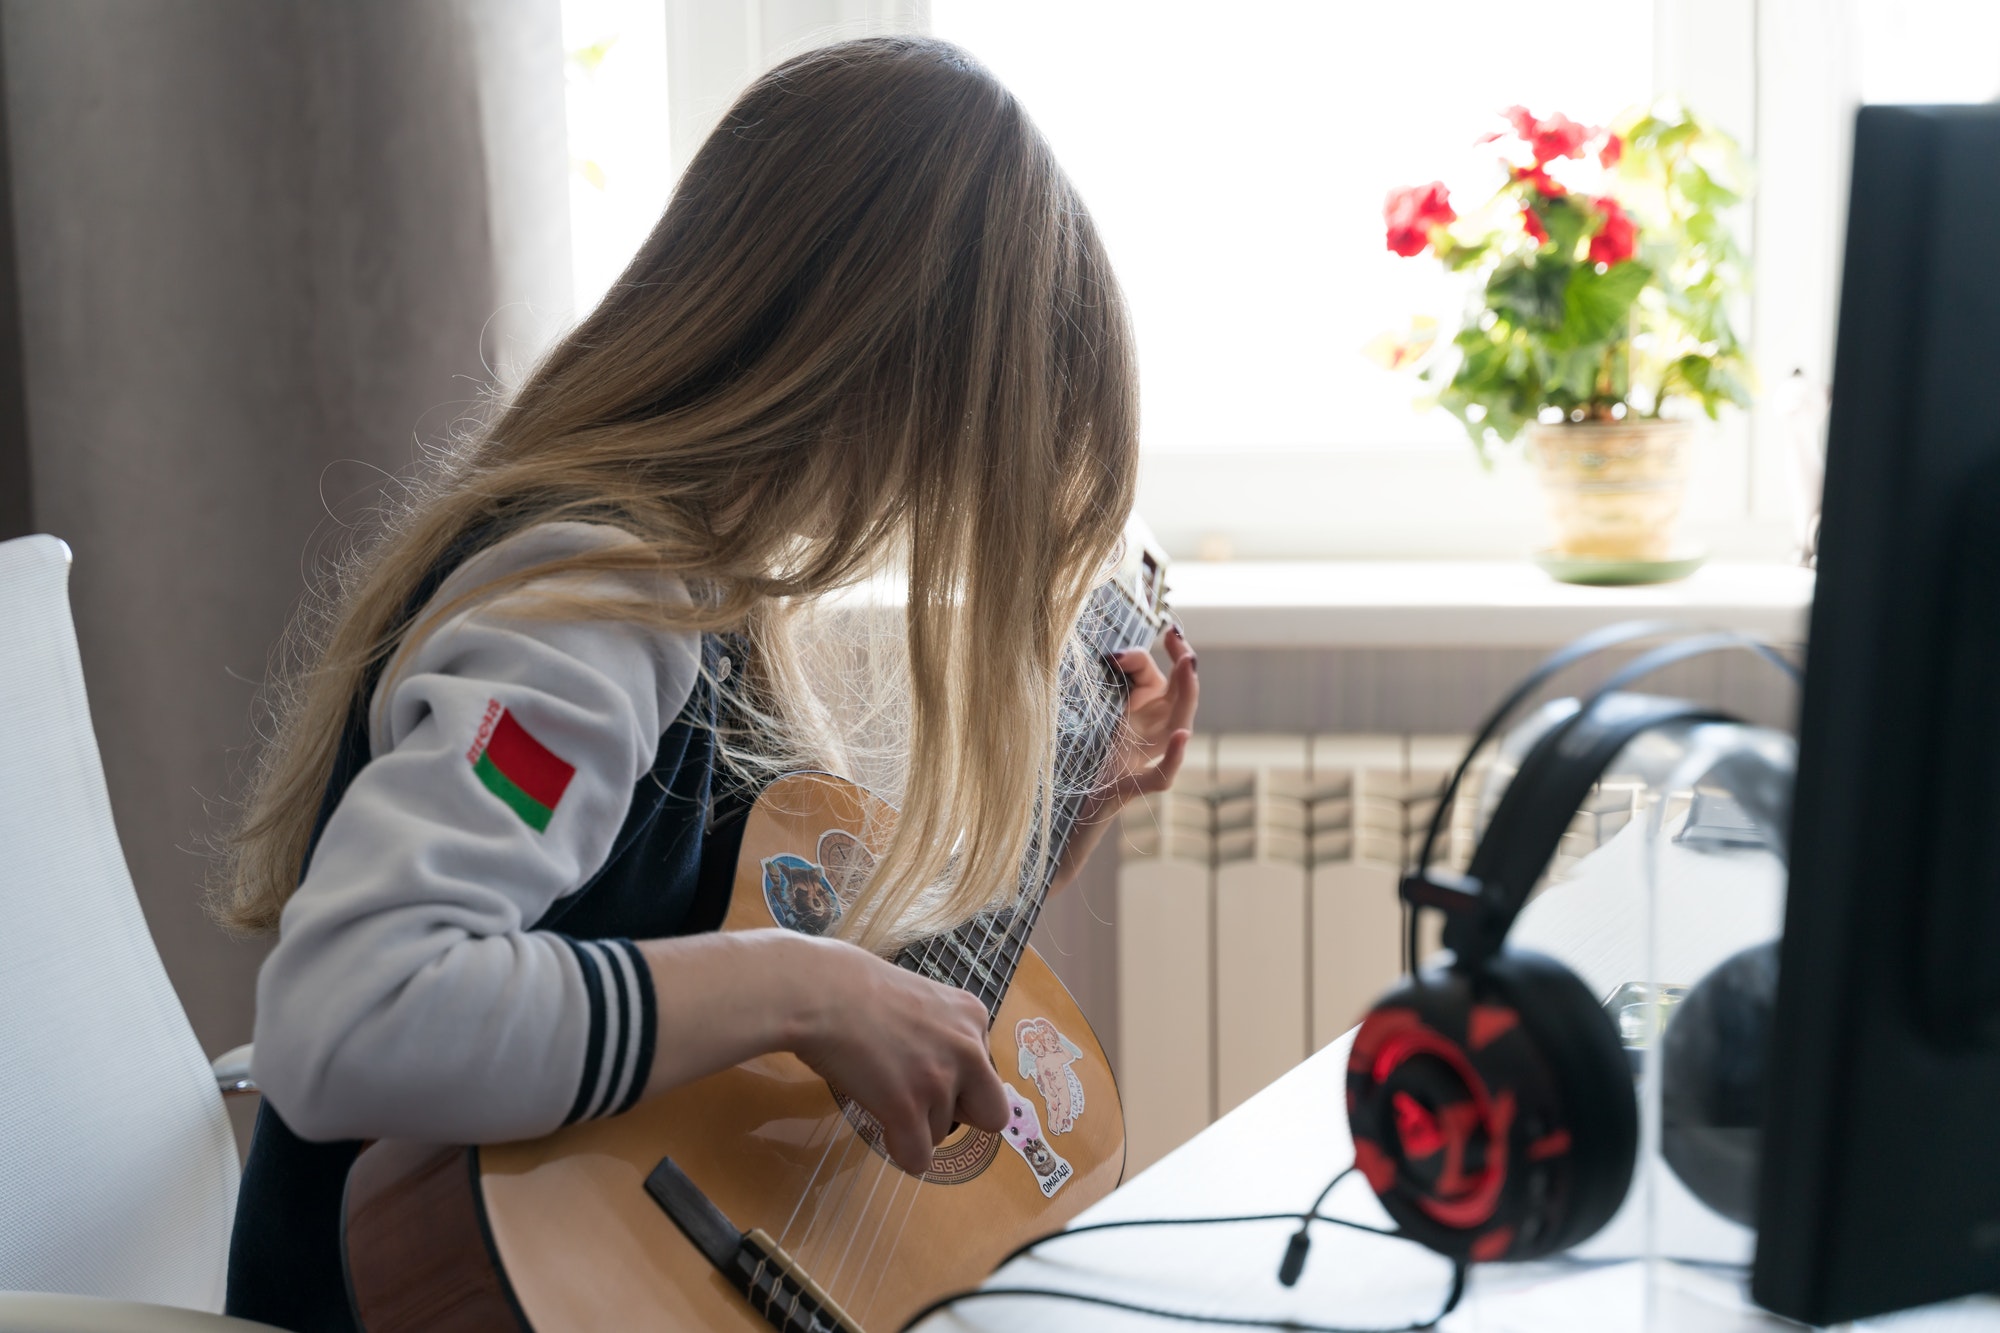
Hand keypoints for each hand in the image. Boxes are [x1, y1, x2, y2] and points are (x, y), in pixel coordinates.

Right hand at [788, 937, 1009, 1174]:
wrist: (816, 991)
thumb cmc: (852, 985)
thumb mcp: (921, 998)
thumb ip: (942, 1031)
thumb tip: (942, 1065)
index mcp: (972, 1016)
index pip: (988, 1071)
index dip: (957, 1079)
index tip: (925, 1069)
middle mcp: (967, 1049)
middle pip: (991, 1114)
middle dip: (958, 1114)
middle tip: (920, 1099)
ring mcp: (939, 1081)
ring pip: (939, 1135)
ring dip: (911, 1122)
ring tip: (878, 1087)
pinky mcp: (906, 1108)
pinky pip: (918, 1158)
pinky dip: (900, 1150)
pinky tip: (882, 1125)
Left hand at [1053, 625, 1199, 891]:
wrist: (1049, 817)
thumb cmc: (1058, 763)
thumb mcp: (1077, 715)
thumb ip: (1093, 686)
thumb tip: (1105, 652)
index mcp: (1132, 721)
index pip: (1155, 683)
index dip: (1157, 657)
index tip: (1162, 629)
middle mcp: (1141, 740)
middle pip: (1177, 701)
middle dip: (1183, 666)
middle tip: (1179, 638)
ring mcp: (1140, 764)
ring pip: (1177, 729)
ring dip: (1187, 697)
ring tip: (1188, 665)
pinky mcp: (1131, 790)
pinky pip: (1163, 776)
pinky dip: (1176, 757)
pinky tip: (1182, 736)